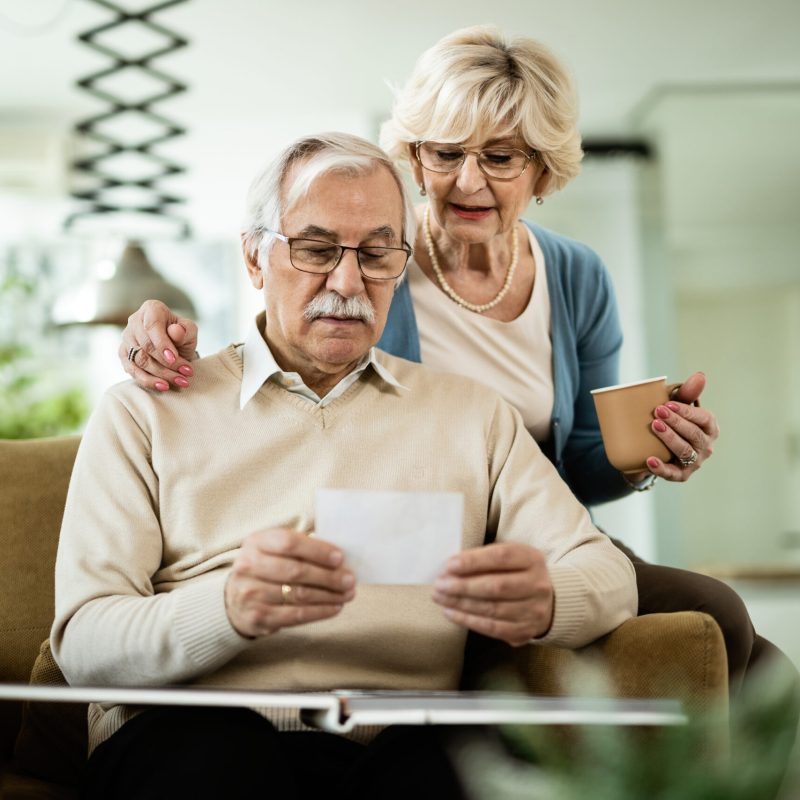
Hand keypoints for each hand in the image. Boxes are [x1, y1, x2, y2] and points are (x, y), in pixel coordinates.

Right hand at [119, 300, 198, 391]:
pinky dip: (148, 381)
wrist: (174, 347)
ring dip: (161, 374)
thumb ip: (185, 330)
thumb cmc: (182, 336)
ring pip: (140, 360)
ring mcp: (127, 338)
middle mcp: (135, 321)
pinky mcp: (124, 355)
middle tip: (186, 373)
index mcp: (152, 309)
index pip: (152, 325)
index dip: (162, 343)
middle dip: (167, 363)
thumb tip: (175, 332)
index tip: (174, 358)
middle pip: (146, 346)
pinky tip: (164, 386)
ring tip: (181, 381)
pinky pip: (132, 370)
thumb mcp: (189, 331)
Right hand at [224, 528, 355, 637]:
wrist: (234, 599)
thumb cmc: (266, 568)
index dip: (317, 550)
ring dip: (329, 595)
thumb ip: (301, 548)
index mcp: (256, 542)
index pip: (289, 543)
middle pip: (296, 571)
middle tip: (350, 579)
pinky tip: (335, 607)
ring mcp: (250, 593)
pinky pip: (296, 615)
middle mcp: (248, 566)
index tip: (340, 558)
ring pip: (299, 595)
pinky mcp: (258, 617)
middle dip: (328, 576)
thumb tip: (339, 557)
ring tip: (347, 594)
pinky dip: (320, 612)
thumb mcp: (274, 550)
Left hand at [432, 542, 553, 646]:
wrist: (548, 602)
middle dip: (463, 586)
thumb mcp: (509, 557)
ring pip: (492, 609)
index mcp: (532, 559)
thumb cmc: (517, 573)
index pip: (501, 557)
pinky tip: (450, 613)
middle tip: (439, 584)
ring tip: (440, 598)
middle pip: (496, 586)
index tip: (449, 565)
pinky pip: (492, 628)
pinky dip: (468, 620)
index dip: (473, 561)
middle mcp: (537, 585)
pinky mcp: (525, 631)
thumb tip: (451, 567)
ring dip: (461, 604)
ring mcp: (533, 611)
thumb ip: (484, 558)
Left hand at [644, 371, 719, 481]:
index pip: (704, 419)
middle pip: (693, 435)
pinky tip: (650, 460)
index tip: (668, 403)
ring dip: (670, 438)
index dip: (687, 411)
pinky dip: (661, 467)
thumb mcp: (677, 406)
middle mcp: (706, 446)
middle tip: (657, 411)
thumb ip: (687, 392)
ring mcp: (695, 462)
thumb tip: (700, 375)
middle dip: (676, 422)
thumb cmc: (670, 421)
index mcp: (709, 427)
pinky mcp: (681, 475)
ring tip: (654, 426)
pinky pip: (672, 473)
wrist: (653, 448)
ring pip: (685, 451)